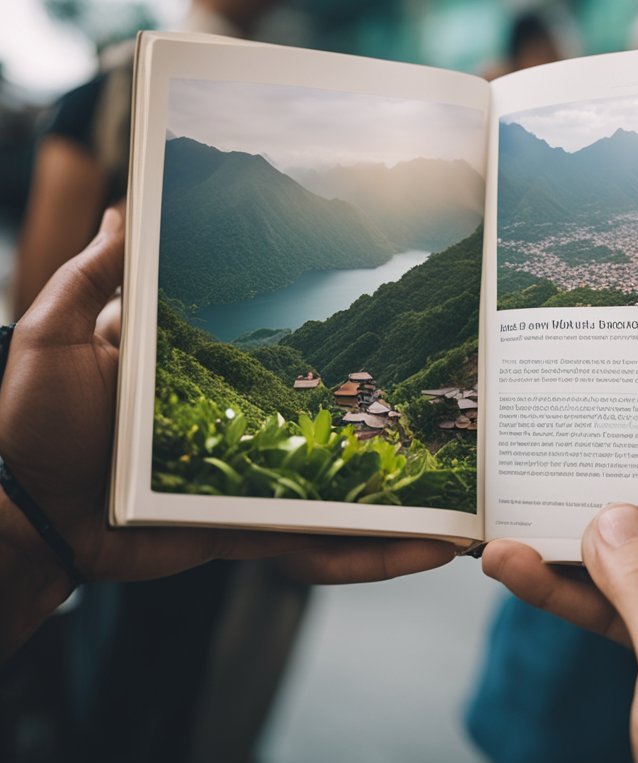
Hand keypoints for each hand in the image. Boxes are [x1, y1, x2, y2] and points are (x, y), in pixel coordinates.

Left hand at [0, 207, 454, 653]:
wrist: (17, 515)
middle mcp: (245, 434)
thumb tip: (121, 208)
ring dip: (408, 507)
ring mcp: (253, 486)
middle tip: (464, 427)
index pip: (290, 363)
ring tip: (468, 504)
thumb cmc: (32, 422)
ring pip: (345, 497)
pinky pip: (318, 546)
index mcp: (212, 383)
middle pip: (336, 435)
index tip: (395, 320)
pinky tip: (427, 548)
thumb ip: (96, 276)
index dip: (344, 346)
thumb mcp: (59, 332)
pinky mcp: (249, 533)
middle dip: (399, 438)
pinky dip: (372, 554)